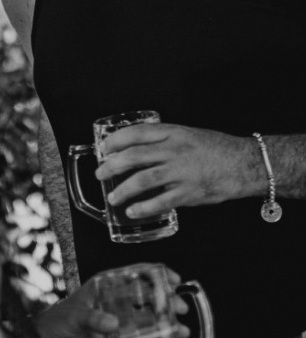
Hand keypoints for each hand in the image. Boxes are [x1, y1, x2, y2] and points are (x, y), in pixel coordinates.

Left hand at [33, 268, 190, 337]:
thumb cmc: (59, 323)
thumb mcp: (76, 317)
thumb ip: (93, 319)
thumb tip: (113, 323)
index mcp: (107, 285)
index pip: (137, 272)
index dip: (157, 273)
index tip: (173, 279)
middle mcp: (117, 299)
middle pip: (148, 293)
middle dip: (167, 299)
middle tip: (180, 308)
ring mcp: (120, 317)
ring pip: (150, 315)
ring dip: (166, 321)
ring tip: (181, 329)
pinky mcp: (121, 334)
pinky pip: (143, 333)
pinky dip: (157, 334)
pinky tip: (170, 336)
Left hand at [95, 121, 256, 218]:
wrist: (244, 163)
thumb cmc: (216, 148)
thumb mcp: (188, 134)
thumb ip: (166, 139)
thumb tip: (141, 148)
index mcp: (173, 132)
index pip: (136, 133)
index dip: (116, 140)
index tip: (104, 148)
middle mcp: (174, 150)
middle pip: (134, 156)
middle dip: (112, 165)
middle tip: (100, 173)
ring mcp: (181, 172)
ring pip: (143, 180)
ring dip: (124, 190)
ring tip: (113, 197)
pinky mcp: (189, 192)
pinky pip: (161, 202)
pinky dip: (144, 207)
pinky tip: (133, 211)